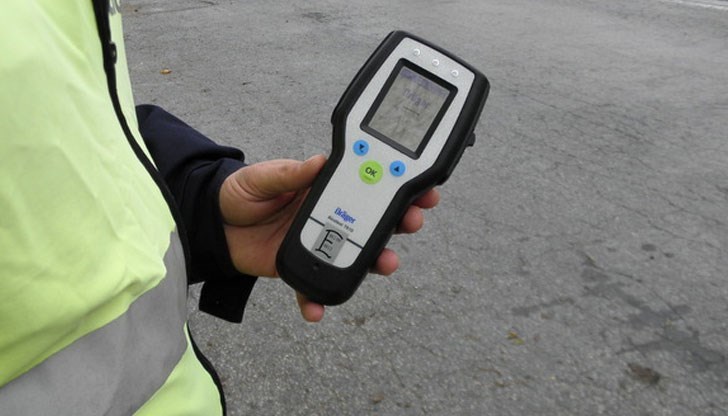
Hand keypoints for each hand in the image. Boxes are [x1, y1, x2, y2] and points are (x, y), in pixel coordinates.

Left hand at [220, 155, 439, 321]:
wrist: (212, 224)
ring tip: (386, 263)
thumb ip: (290, 173)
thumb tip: (319, 161)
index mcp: (323, 188)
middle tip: (412, 222)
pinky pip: (314, 287)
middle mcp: (328, 216)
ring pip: (355, 255)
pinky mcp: (300, 267)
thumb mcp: (263, 176)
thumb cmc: (240, 193)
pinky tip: (318, 309)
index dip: (397, 185)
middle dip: (399, 222)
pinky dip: (317, 300)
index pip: (368, 185)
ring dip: (375, 261)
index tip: (421, 188)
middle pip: (372, 222)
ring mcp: (318, 243)